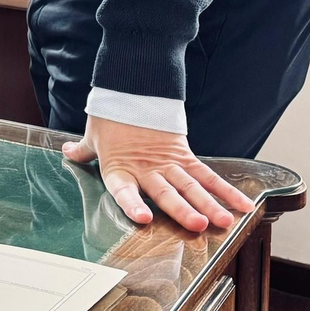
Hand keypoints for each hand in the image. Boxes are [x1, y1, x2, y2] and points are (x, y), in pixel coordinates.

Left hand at [62, 116, 255, 232]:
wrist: (133, 85)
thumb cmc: (111, 116)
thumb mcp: (93, 135)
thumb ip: (82, 151)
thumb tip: (67, 152)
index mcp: (120, 168)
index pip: (125, 189)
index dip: (133, 203)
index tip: (143, 217)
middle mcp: (146, 168)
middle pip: (166, 191)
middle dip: (182, 209)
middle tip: (198, 225)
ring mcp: (168, 162)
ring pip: (191, 186)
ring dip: (209, 204)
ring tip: (224, 221)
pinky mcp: (184, 154)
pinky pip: (208, 175)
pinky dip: (225, 191)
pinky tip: (242, 205)